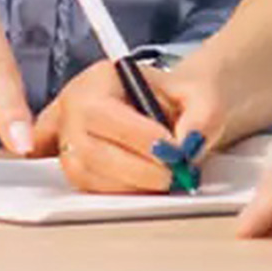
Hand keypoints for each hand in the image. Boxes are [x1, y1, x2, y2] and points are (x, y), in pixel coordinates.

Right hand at [32, 57, 192, 193]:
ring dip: (130, 185)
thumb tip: (188, 144)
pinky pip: (86, 187)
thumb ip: (203, 116)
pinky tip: (144, 185)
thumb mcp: (204, 94)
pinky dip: (119, 192)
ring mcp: (67, 136)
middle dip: (137, 169)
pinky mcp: (73, 163)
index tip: (172, 151)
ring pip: (85, 173)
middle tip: (175, 173)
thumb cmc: (183, 96)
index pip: (100, 111)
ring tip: (165, 178)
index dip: (135, 136)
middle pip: (89, 148)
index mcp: (101, 78)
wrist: (181, 106)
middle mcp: (75, 105)